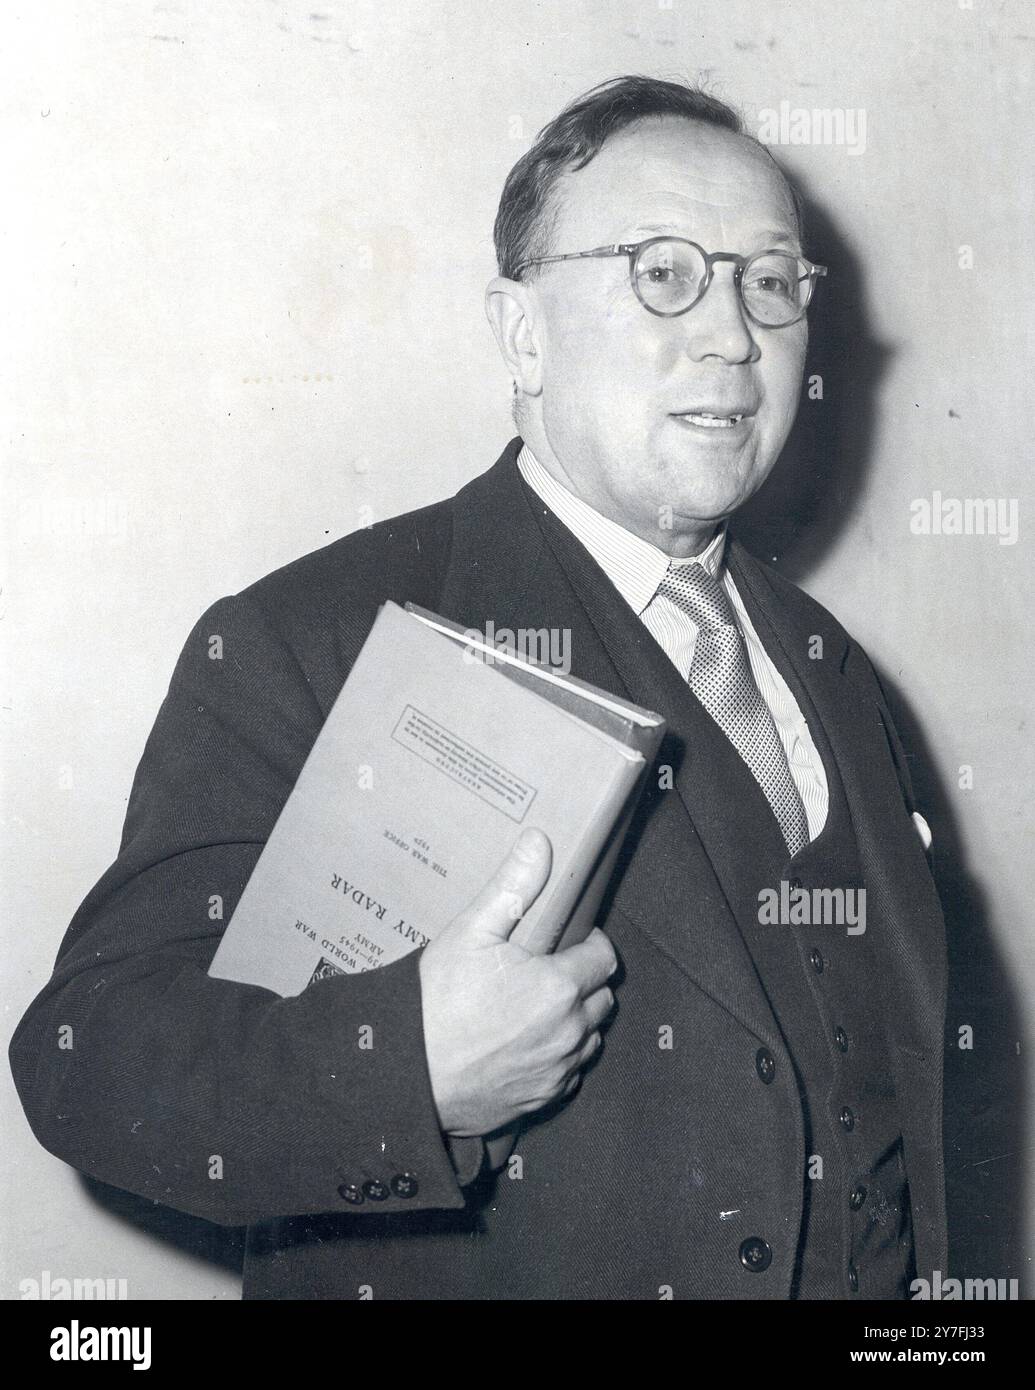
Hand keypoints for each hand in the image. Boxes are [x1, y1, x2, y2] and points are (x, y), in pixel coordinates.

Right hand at [418, 827, 617, 1136]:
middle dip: (584, 981)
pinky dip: (558, 1057)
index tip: (569, 941)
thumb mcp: (471, 932)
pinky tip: (527, 1044)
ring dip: (575, 1021)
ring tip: (539, 1007)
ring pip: (589, 1038)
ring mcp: (557, 1070)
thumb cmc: (437, 1002)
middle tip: (549, 970)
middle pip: (602, 998)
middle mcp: (569, 1031)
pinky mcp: (542, 1099)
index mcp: (559, 986)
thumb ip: (513, 886)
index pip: (605, 959)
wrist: (408, 1074)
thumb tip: (541, 841)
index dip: (590, 944)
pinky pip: (569, 1074)